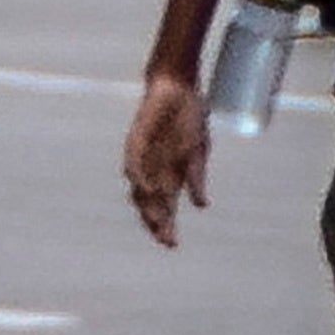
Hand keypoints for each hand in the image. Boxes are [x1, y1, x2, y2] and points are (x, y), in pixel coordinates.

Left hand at [124, 69, 214, 248]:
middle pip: (149, 202)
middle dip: (157, 222)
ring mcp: (143, 155)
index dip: (165, 225)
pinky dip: (139, 175)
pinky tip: (143, 188)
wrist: (177, 88)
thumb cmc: (188, 120)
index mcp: (168, 174)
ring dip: (148, 204)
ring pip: (140, 186)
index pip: (162, 206)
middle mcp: (152, 168)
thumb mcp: (197, 152)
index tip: (171, 245)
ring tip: (157, 222)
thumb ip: (196, 178)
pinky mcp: (137, 138)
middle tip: (166, 241)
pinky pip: (134, 160)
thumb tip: (201, 207)